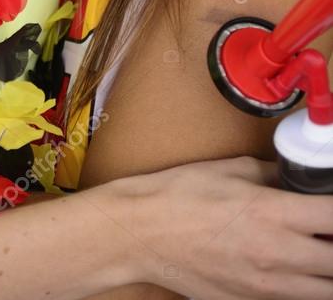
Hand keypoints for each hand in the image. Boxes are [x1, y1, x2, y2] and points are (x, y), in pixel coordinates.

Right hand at [114, 156, 332, 299]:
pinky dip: (303, 286)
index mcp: (273, 213)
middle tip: (323, 227)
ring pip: (325, 291)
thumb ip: (273, 175)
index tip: (331, 202)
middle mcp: (278, 255)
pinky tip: (289, 267)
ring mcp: (268, 288)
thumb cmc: (180, 194)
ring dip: (326, 268)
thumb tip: (298, 178)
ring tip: (313, 248)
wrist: (142, 233)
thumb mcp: (231, 169)